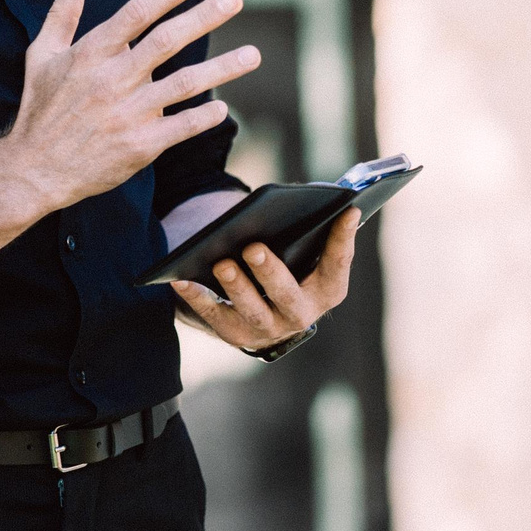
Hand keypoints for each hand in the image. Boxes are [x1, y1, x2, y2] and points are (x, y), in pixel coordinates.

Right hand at [0, 0, 258, 215]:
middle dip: (204, 17)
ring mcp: (127, 113)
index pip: (136, 14)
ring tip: (254, 54)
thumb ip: (63, 12)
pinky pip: (181, 127)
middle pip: (167, 41)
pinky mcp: (138, 145)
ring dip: (223, 68)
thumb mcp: (42, 55)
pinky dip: (204, 117)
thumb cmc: (40, 109)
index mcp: (90, 54)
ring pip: (184, 84)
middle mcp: (111, 80)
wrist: (33, 170)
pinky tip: (224, 108)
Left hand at [172, 209, 360, 350]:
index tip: (348, 209)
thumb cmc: (288, 265)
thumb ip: (315, 229)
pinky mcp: (235, 334)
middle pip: (287, 296)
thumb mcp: (305, 250)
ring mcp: (267, 329)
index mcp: (326, 291)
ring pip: (251, 311)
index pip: (338, 265)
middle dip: (270, 272)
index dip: (344, 238)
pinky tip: (182, 279)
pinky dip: (198, 298)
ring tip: (222, 264)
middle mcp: (300, 316)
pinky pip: (214, 316)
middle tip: (253, 247)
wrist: (263, 311)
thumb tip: (326, 197)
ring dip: (236, 287)